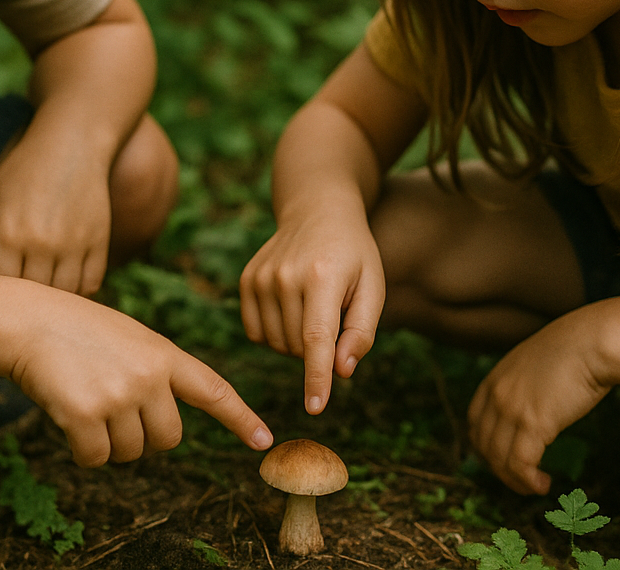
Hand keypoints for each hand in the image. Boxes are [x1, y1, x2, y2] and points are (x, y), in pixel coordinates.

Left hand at [0, 126, 112, 295]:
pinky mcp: (99, 241)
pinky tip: (65, 281)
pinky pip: (90, 284)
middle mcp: (42, 243)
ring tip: (41, 294)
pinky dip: (78, 291)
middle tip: (16, 297)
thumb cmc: (23, 169)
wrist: (73, 142)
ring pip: (62, 296)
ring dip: (52, 299)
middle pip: (31, 296)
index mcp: (8, 234)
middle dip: (22, 302)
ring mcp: (74, 244)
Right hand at [15, 288, 272, 465]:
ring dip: (108, 440)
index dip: (240, 418)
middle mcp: (150, 375)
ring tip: (86, 398)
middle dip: (142, 435)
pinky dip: (82, 450)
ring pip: (130, 452)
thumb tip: (163, 432)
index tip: (264, 439)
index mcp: (165, 354)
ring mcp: (120, 395)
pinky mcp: (87, 415)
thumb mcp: (130, 339)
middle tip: (111, 405)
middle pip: (168, 439)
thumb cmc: (77, 331)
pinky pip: (96, 458)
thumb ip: (155, 373)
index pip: (213, 390)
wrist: (29, 320)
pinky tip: (68, 415)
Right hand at [239, 214, 384, 414]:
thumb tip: (342, 372)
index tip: (315, 408)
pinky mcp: (247, 281)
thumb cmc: (353, 255)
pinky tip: (292, 310)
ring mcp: (261, 278)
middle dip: (320, 350)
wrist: (317, 211)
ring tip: (314, 308)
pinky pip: (256, 333)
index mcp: (322, 277)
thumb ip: (361, 332)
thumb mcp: (373, 287)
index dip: (316, 377)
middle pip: (298, 347)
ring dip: (298, 343)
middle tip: (334, 315)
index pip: (317, 339)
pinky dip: (276, 334)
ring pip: (277, 344)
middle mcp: (286, 276)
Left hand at [467, 310, 610, 494]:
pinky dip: (528, 481)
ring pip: (499, 459)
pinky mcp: (533, 423)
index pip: (475, 421)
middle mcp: (497, 394)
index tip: (502, 457)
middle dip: (499, 467)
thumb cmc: (576, 349)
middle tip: (521, 478)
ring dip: (515, 481)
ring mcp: (511, 409)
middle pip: (483, 444)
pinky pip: (520, 464)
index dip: (485, 445)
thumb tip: (537, 405)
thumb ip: (527, 384)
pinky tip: (544, 484)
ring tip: (535, 487)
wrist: (594, 341)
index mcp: (495, 378)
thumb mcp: (537, 362)